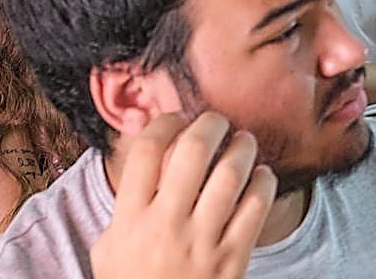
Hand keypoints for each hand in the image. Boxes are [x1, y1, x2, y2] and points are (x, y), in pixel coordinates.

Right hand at [90, 112, 276, 278]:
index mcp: (130, 219)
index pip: (146, 151)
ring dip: (243, 147)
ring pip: (231, 173)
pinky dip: (264, 181)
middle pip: (193, 150)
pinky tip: (261, 175)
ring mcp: (202, 242)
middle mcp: (165, 226)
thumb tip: (142, 142)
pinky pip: (257, 205)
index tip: (176, 119)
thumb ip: (126, 199)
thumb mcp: (111, 245)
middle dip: (210, 124)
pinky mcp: (233, 257)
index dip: (164, 122)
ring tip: (244, 142)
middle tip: (218, 122)